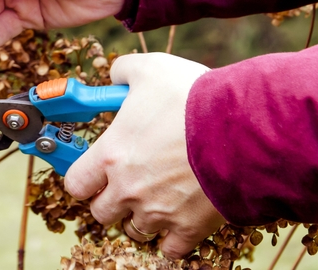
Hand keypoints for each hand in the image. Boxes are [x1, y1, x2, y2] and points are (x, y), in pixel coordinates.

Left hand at [64, 53, 224, 258]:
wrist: (242, 128)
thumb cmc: (192, 97)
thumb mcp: (150, 68)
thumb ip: (123, 71)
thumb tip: (115, 76)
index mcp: (111, 155)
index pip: (76, 183)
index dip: (84, 176)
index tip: (94, 169)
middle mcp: (128, 190)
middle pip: (101, 212)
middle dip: (111, 198)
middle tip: (127, 180)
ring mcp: (159, 213)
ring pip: (135, 230)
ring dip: (141, 215)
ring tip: (157, 195)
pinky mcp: (190, 227)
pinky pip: (170, 249)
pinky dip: (172, 238)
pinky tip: (178, 218)